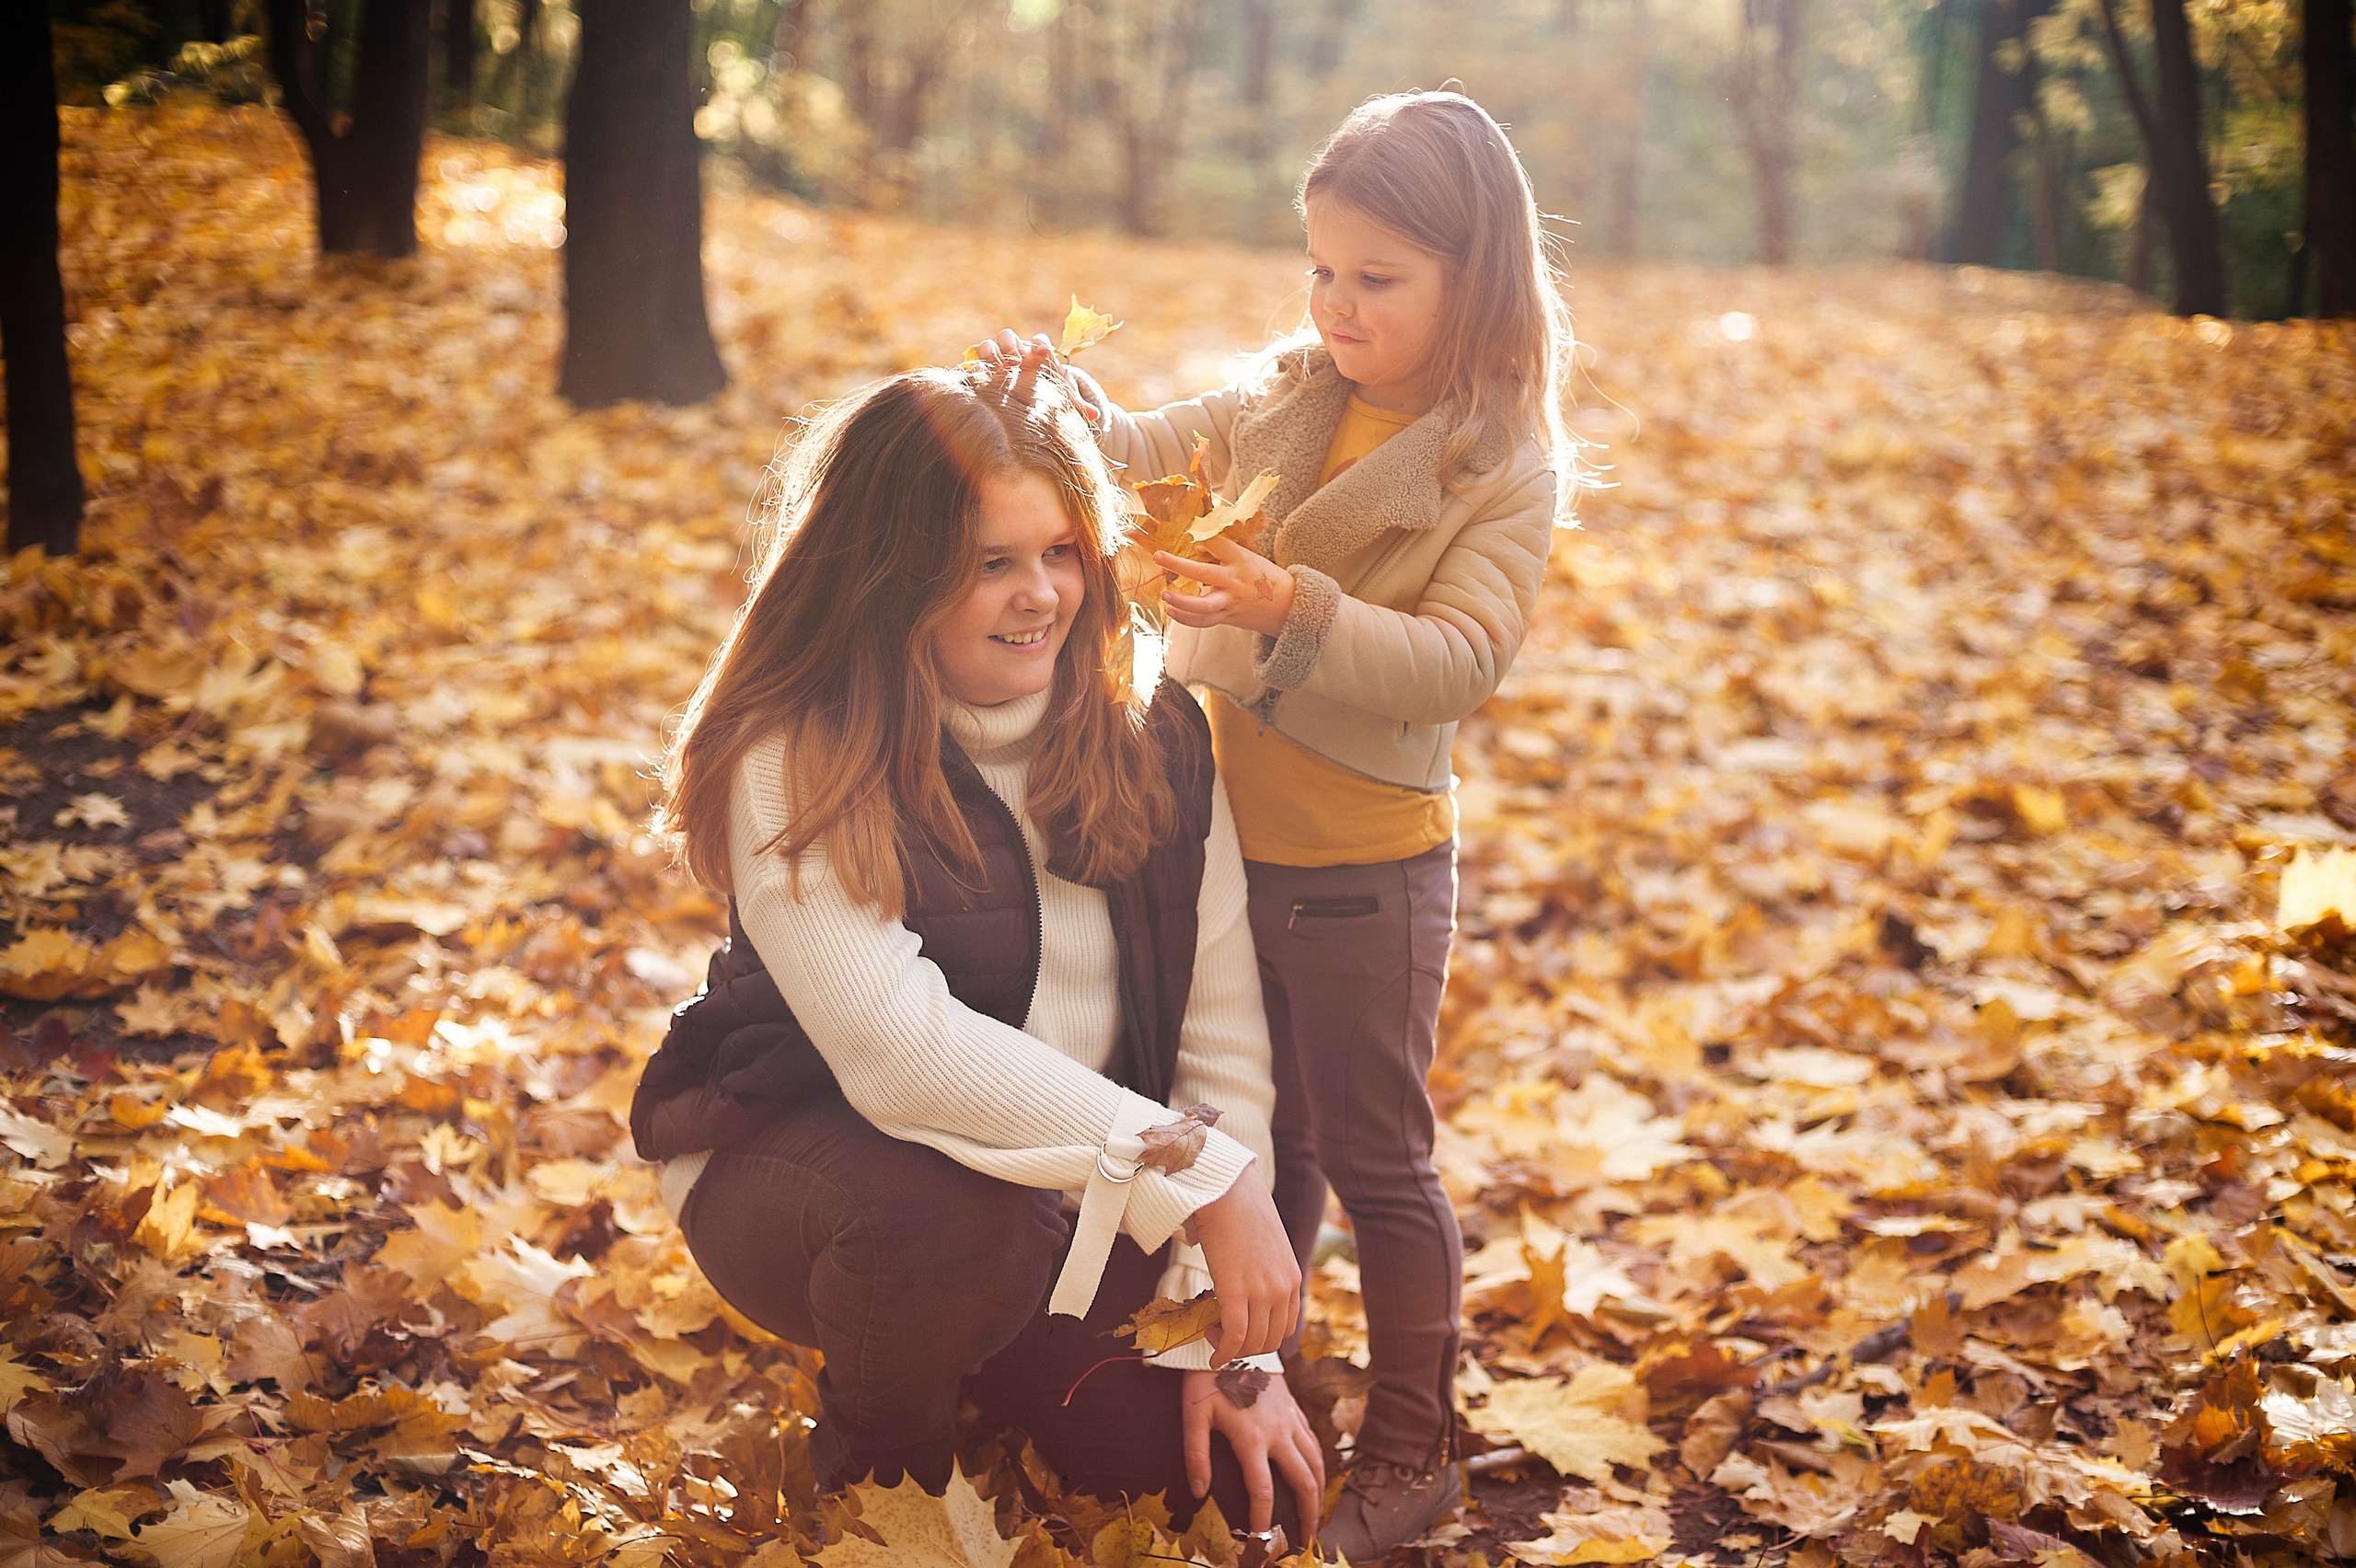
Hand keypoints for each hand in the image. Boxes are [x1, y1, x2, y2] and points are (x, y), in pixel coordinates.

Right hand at [968, 328, 1099, 422]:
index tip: (1042, 351)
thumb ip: (1076, 405)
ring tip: (993, 365)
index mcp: (1038, 356)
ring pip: (989, 346)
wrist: (1031, 400)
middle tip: (1015, 357)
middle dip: (1010, 345)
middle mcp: (1017, 353)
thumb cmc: (1050, 397)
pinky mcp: (983, 373)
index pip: (1039, 343)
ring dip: (991, 353)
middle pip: (1008, 338)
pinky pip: (975, 365)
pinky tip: (977, 377)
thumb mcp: (1063, 401)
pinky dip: (976, 369)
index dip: (1040, 345)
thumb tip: (1095, 415)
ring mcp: (998, 361)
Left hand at [1153, 536, 1294, 637]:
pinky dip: (1187, 619)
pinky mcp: (1228, 617)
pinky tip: (1172, 611)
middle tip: (1159, 557)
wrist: (1288, 605)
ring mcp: (1230, 601)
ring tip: (1165, 595)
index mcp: (1241, 560)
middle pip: (1203, 573)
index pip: (1216, 544)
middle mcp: (1234, 581)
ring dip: (1182, 601)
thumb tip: (1198, 546)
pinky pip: (1204, 621)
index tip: (1191, 538)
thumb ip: (1224, 554)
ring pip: (1203, 605)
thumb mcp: (1249, 558)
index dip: (1200, 539)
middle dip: (1178, 564)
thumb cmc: (1265, 578)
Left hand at [1181, 1367, 1324, 1539]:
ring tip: (1316, 1517)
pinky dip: (1318, 1465)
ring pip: (1316, 1462)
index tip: (1262, 1539)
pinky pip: (1313, 1442)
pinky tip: (1315, 1477)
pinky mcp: (1294, 1408)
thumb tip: (1199, 1493)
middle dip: (1307, 1515)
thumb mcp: (1192, 1416)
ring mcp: (1290, 1419)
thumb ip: (1195, 1455)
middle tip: (1304, 1540)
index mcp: (1251, 1438)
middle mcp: (1278, 1432)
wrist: (1231, 1340)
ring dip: (1319, 1493)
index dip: (1264, 1519)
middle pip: (1303, 1481)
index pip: (1263, 1490)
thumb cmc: (1206, 1379)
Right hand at [1187, 1167, 1299, 1365]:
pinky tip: (1213, 1355)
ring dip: (1231, 1348)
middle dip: (1248, 1348)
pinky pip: (1234, 1336)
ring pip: (1253, 1342)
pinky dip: (1223, 1352)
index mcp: (1293, 1278)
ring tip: (1213, 1334)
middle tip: (1224, 1335)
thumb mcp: (1268, 1244)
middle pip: (1271, 1340)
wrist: (1225, 1189)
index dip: (1264, 1338)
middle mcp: (1283, 1288)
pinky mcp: (1236, 1290)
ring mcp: (1262, 1291)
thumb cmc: (1241, 1210)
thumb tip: (1248, 1279)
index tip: (1243, 1332)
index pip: (1288, 1328)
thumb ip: (1266, 1268)